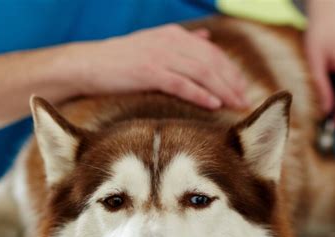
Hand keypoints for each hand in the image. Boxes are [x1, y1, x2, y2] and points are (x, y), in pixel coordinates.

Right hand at [64, 24, 247, 109]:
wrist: (89, 64)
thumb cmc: (122, 60)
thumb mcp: (154, 44)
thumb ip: (182, 41)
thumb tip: (206, 36)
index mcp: (174, 35)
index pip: (212, 52)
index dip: (230, 71)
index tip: (243, 89)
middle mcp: (171, 41)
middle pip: (212, 62)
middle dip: (232, 82)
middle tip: (245, 102)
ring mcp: (160, 55)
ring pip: (201, 72)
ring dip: (222, 90)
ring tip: (236, 105)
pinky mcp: (148, 71)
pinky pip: (181, 84)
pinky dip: (199, 94)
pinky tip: (214, 105)